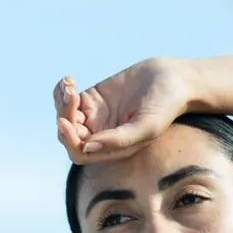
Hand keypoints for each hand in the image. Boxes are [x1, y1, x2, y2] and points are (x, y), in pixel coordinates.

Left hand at [54, 58, 198, 162]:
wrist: (172, 79)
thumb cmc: (165, 106)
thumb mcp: (147, 126)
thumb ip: (119, 140)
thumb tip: (87, 147)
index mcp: (113, 149)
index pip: (80, 153)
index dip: (69, 140)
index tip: (66, 120)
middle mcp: (101, 136)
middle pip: (68, 135)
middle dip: (65, 115)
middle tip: (73, 94)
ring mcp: (95, 116)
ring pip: (65, 116)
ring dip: (61, 102)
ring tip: (70, 86)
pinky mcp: (92, 97)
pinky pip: (67, 99)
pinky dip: (62, 91)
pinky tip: (69, 82)